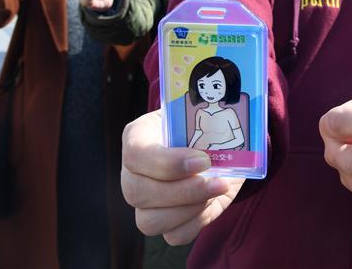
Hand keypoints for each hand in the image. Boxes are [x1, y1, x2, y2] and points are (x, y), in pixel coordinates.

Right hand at [121, 110, 243, 244]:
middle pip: (138, 193)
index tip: (204, 161)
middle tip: (219, 182)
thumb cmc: (205, 126)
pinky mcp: (164, 221)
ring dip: (190, 210)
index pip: (136, 155)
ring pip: (149, 221)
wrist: (215, 145)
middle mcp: (132, 172)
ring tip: (217, 191)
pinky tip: (212, 203)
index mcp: (138, 137)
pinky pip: (173, 235)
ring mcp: (144, 201)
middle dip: (185, 191)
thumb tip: (218, 143)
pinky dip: (197, 222)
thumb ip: (206, 125)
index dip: (169, 163)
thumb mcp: (204, 117)